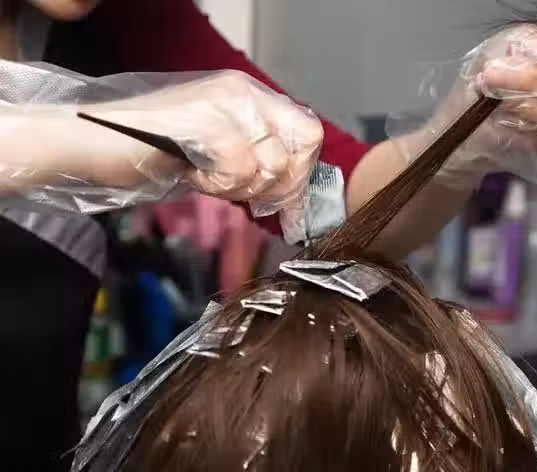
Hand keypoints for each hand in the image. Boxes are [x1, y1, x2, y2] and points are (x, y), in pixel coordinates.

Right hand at [86, 70, 323, 241]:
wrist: (96, 139)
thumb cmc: (155, 149)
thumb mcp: (219, 155)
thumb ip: (257, 164)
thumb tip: (293, 196)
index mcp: (251, 96)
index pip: (308, 133)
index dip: (300, 173)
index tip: (282, 202)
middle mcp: (244, 92)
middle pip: (295, 152)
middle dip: (271, 187)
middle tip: (236, 190)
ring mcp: (225, 101)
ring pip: (267, 164)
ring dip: (236, 186)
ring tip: (204, 176)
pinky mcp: (205, 118)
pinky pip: (236, 167)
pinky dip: (214, 184)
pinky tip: (191, 173)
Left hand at [390, 16, 536, 186]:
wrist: (466, 126)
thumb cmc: (487, 80)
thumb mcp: (498, 51)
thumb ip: (521, 48)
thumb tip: (527, 52)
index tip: (521, 51)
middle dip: (533, 79)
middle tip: (492, 76)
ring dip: (528, 105)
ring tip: (495, 98)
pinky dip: (529, 127)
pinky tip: (505, 119)